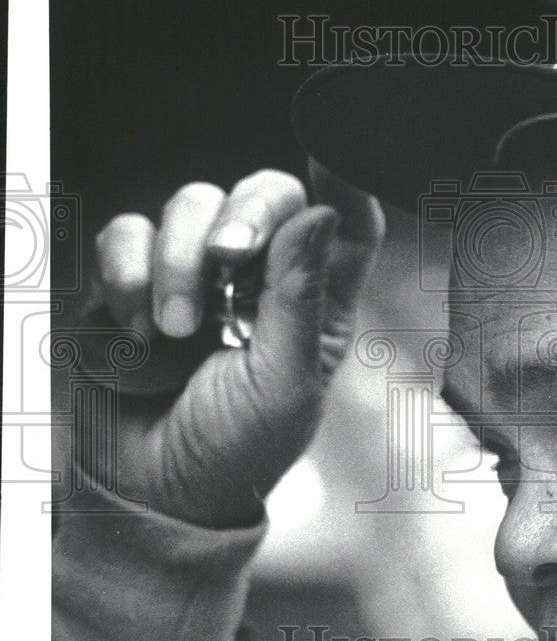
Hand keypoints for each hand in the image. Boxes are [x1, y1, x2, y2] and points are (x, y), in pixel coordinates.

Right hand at [85, 163, 383, 527]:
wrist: (151, 491)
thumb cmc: (234, 450)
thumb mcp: (283, 387)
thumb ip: (299, 300)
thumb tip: (321, 214)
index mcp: (316, 302)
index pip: (347, 226)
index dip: (347, 181)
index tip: (330, 149)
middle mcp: (262, 277)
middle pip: (265, 193)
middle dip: (242, 216)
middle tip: (225, 261)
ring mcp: (198, 274)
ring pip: (189, 204)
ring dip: (177, 263)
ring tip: (174, 330)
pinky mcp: (135, 280)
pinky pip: (126, 235)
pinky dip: (126, 274)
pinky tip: (137, 330)